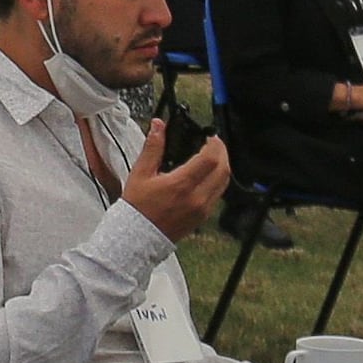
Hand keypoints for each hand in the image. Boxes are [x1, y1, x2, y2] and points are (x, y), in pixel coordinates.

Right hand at [120, 117, 228, 241]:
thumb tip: (158, 126)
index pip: (210, 158)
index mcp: (181, 185)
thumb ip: (153, 147)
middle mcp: (197, 198)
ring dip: (222, 166)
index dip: (213, 143)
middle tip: (213, 143)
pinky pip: (218, 194)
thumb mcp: (141, 173)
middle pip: (223, 169)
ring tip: (211, 157)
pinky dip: (217, 180)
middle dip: (221, 152)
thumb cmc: (138, 207)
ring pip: (224, 182)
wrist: (138, 237)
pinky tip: (206, 175)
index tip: (208, 136)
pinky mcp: (203, 217)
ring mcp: (202, 209)